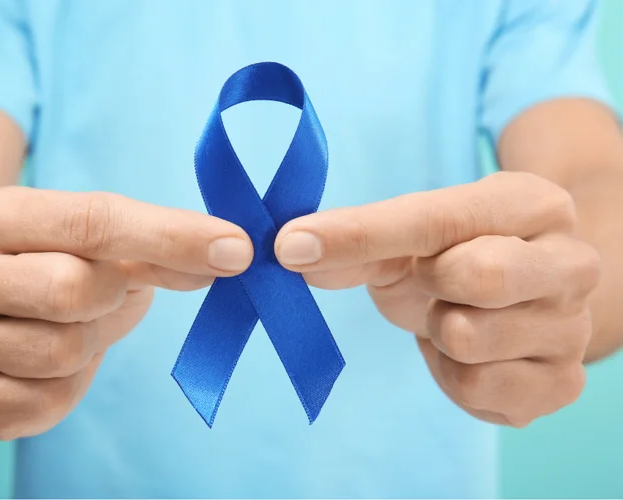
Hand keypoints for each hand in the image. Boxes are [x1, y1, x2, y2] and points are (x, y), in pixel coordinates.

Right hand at [0, 187, 252, 439]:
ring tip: (73, 325)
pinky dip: (70, 384)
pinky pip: (50, 400)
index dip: (173, 237)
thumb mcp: (105, 241)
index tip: (236, 250)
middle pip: (73, 290)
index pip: (93, 221)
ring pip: (64, 351)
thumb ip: (164, 244)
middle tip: (104, 292)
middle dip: (110, 297)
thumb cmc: (57, 263)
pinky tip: (48, 361)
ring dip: (91, 341)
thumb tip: (230, 253)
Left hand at [275, 172, 600, 426]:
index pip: (438, 218)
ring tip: (455, 316)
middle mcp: (571, 263)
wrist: (518, 301)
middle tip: (434, 280)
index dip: (358, 234)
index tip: (290, 246)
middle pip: (478, 276)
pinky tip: (467, 354)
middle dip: (431, 285)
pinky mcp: (559, 384)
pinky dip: (452, 374)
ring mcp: (571, 328)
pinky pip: (474, 388)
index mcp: (532, 205)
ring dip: (440, 333)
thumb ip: (355, 239)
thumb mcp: (408, 237)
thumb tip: (291, 250)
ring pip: (468, 340)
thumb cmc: (458, 257)